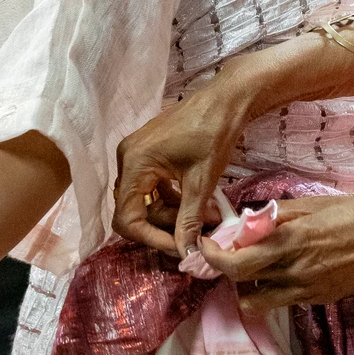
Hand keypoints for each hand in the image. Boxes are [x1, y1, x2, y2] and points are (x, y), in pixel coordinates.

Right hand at [113, 70, 249, 253]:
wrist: (227, 100)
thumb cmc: (213, 135)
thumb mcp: (201, 182)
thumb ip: (189, 220)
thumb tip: (186, 254)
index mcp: (134, 163)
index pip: (127, 217)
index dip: (150, 238)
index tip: (178, 247)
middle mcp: (128, 158)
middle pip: (136, 209)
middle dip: (167, 225)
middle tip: (200, 230)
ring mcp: (137, 154)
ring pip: (146, 199)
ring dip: (173, 212)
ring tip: (207, 217)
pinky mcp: (149, 152)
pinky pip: (153, 186)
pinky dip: (172, 198)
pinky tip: (198, 202)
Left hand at [197, 192, 353, 312]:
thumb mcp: (312, 205)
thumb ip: (276, 216)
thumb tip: (247, 221)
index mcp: (289, 241)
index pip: (235, 264)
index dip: (213, 258)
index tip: (207, 246)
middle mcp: (294, 271)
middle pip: (242, 288)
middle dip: (229, 274)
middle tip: (230, 258)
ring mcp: (309, 290)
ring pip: (261, 301)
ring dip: (253, 287)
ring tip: (261, 267)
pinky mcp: (321, 299)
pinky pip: (287, 300)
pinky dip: (279, 288)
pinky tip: (291, 269)